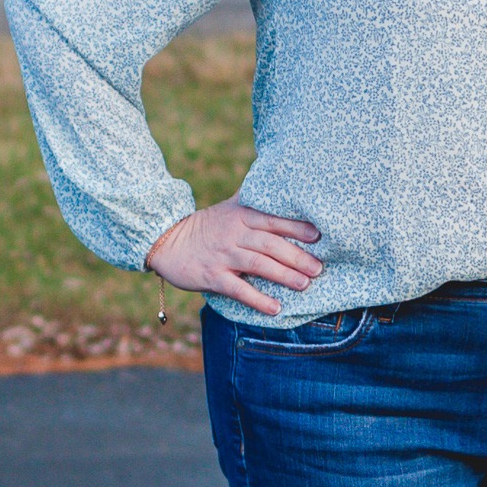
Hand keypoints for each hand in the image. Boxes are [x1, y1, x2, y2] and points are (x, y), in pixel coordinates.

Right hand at [145, 198, 321, 316]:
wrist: (168, 242)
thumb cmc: (207, 226)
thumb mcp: (229, 207)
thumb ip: (254, 199)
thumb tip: (279, 178)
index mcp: (241, 216)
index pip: (273, 220)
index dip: (296, 227)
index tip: (318, 235)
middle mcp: (234, 234)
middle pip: (270, 244)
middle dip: (296, 256)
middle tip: (318, 267)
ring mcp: (223, 256)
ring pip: (258, 265)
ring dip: (283, 276)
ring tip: (304, 284)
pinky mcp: (213, 276)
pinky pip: (239, 289)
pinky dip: (258, 299)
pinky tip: (276, 308)